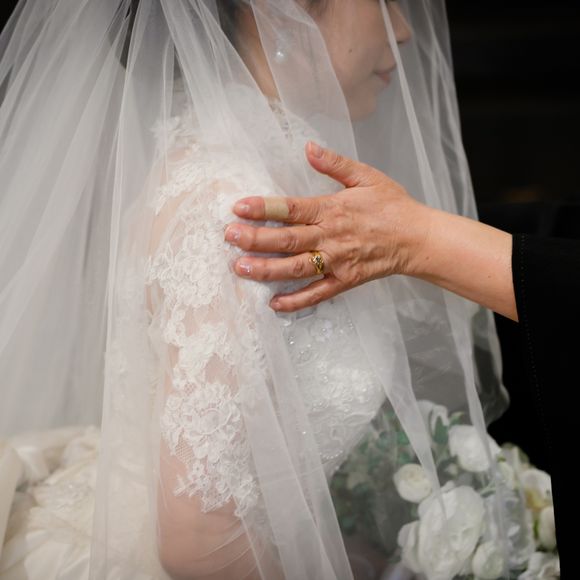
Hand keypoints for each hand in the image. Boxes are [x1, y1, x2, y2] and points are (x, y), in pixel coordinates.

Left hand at [225, 142, 431, 311]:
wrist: (417, 238)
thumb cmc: (392, 205)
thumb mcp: (366, 176)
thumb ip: (335, 163)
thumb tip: (308, 147)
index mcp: (333, 209)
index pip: (292, 208)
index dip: (264, 208)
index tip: (238, 208)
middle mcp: (331, 237)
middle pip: (287, 240)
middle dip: (255, 239)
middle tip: (229, 237)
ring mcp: (337, 262)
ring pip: (296, 268)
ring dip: (267, 269)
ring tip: (240, 268)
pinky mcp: (344, 281)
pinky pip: (317, 294)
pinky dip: (296, 301)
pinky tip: (274, 304)